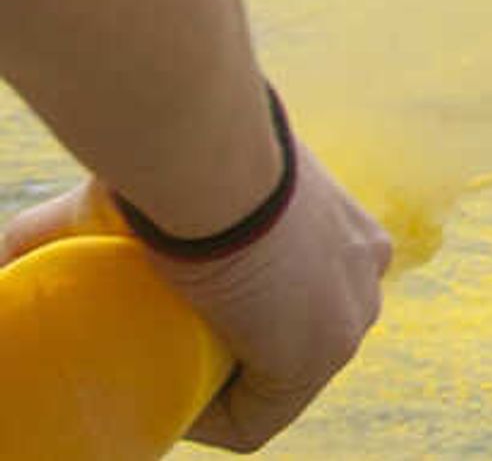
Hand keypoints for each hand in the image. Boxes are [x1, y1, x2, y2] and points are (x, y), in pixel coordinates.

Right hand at [5, 161, 391, 451]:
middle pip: (290, 342)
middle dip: (228, 354)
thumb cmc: (183, 163)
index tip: (172, 323)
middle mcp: (363, 276)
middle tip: (159, 348)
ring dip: (214, 387)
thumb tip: (9, 250)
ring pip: (275, 384)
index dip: (235, 322)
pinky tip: (161, 401)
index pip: (297, 298)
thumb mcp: (171, 187)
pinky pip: (256, 421)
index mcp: (346, 234)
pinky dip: (205, 421)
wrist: (216, 167)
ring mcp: (349, 319)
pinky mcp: (318, 357)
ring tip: (153, 374)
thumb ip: (111, 217)